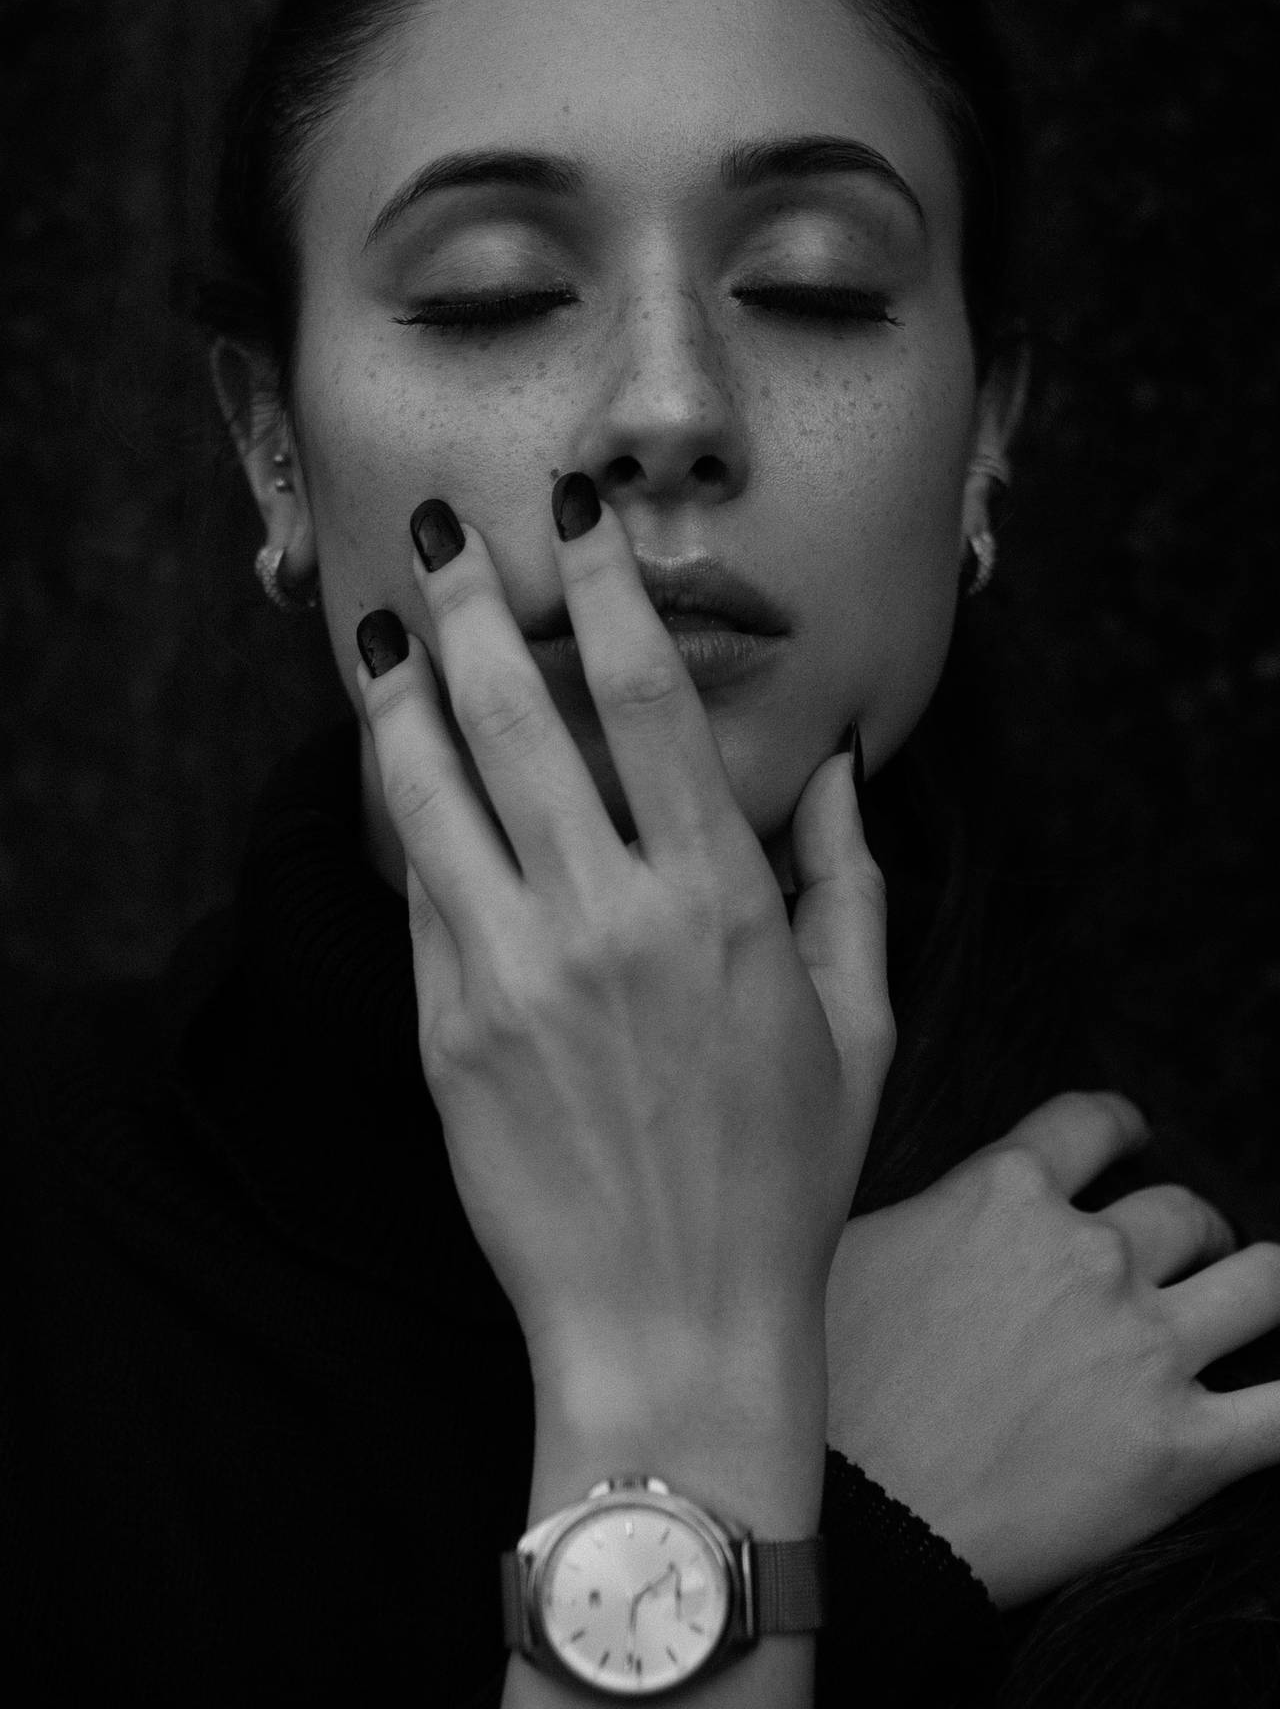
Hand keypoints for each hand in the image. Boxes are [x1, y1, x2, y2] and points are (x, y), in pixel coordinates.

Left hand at [356, 486, 895, 1432]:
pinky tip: (391, 765)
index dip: (605, 591)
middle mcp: (608, 918)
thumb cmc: (782, 1179)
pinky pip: (419, 894)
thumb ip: (848, 881)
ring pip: (433, 790)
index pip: (648, 700)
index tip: (576, 519)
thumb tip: (839, 769)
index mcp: (720, 902)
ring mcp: (513, 974)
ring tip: (377, 625)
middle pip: (518, 715)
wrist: (671, 1323)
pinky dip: (402, 816)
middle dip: (474, 605)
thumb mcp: (855, 1024)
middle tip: (443, 533)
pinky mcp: (448, 1032)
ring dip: (401, 691)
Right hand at [824, 1089, 1279, 1607]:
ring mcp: (1146, 1346)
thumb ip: (933, 1206)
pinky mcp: (1182, 1446)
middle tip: (1179, 1255)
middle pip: (1183, 1209)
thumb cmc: (833, 1388)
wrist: (858, 1521)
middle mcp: (1091, 1252)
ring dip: (1258, 1288)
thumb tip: (953, 1197)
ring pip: (1264, 1282)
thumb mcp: (856, 1248)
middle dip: (1189, 1228)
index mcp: (1008, 1192)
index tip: (1132, 1136)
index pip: (1095, 1122)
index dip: (1123, 1124)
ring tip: (1250, 1302)